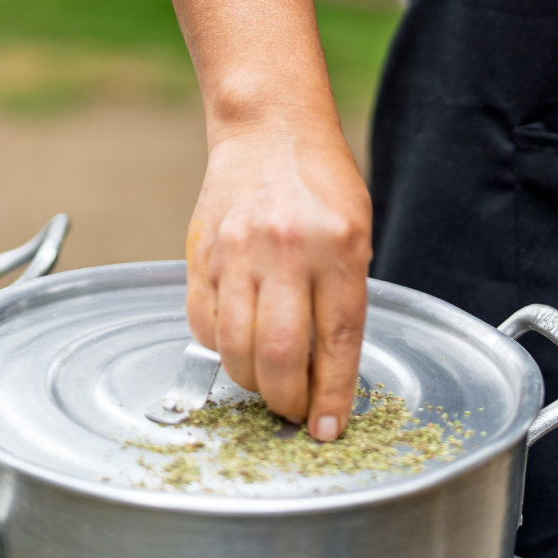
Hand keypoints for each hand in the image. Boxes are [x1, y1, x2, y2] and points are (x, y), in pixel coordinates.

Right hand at [186, 115, 371, 439]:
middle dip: (287, 401)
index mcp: (338, 246)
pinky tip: (237, 345)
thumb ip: (343, 296)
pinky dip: (220, 350)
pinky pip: (203, 324)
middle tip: (294, 411)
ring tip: (266, 384)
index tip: (327, 430)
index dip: (331, 396)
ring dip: (251, 383)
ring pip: (235, 349)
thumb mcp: (356, 231)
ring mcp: (238, 251)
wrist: (269, 127)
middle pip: (280, 355)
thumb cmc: (321, 181)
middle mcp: (287, 250)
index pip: (336, 341)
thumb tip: (328, 373)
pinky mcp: (201, 253)